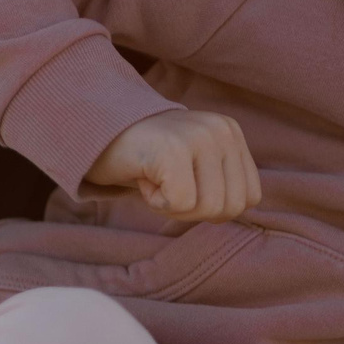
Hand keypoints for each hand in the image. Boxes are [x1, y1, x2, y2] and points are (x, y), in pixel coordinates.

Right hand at [85, 109, 260, 220]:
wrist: (93, 132)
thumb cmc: (145, 159)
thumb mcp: (194, 166)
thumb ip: (221, 183)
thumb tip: (234, 212)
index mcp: (231, 133)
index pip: (249, 197)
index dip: (213, 205)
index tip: (183, 182)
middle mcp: (221, 130)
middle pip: (230, 208)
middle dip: (194, 210)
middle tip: (166, 182)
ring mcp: (199, 136)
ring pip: (207, 209)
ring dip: (174, 206)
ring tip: (156, 176)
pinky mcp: (174, 149)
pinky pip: (180, 205)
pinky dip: (155, 202)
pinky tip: (144, 176)